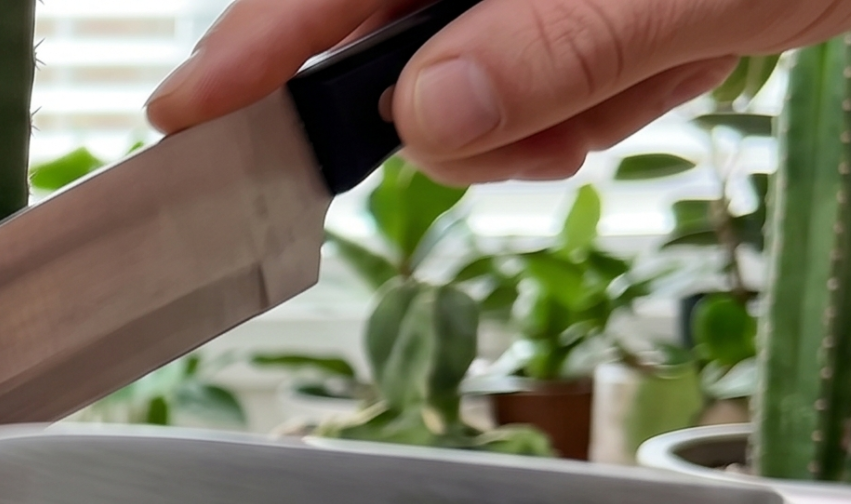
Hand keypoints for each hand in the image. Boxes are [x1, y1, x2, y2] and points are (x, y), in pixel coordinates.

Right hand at [147, 0, 850, 183]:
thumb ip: (562, 44)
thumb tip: (427, 115)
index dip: (252, 51)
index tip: (188, 122)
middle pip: (398, 41)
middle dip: (461, 110)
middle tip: (542, 142)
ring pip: (479, 73)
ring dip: (549, 113)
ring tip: (637, 90)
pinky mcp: (590, 0)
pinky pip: (554, 71)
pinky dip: (597, 97)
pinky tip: (662, 72)